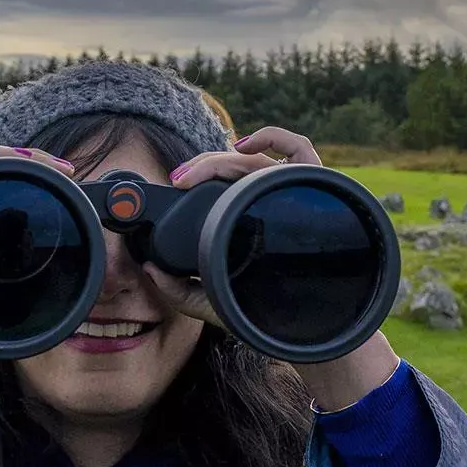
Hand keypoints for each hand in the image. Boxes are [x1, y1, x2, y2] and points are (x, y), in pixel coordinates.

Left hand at [140, 127, 399, 411]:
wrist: (310, 329)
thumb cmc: (267, 311)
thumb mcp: (215, 301)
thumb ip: (182, 292)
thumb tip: (151, 270)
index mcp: (251, 219)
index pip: (225, 182)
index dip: (198, 175)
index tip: (176, 183)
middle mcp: (273, 202)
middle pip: (236, 168)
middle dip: (203, 167)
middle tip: (179, 179)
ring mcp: (295, 193)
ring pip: (257, 161)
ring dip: (222, 159)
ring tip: (197, 173)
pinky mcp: (316, 189)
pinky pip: (301, 149)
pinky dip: (274, 137)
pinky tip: (245, 147)